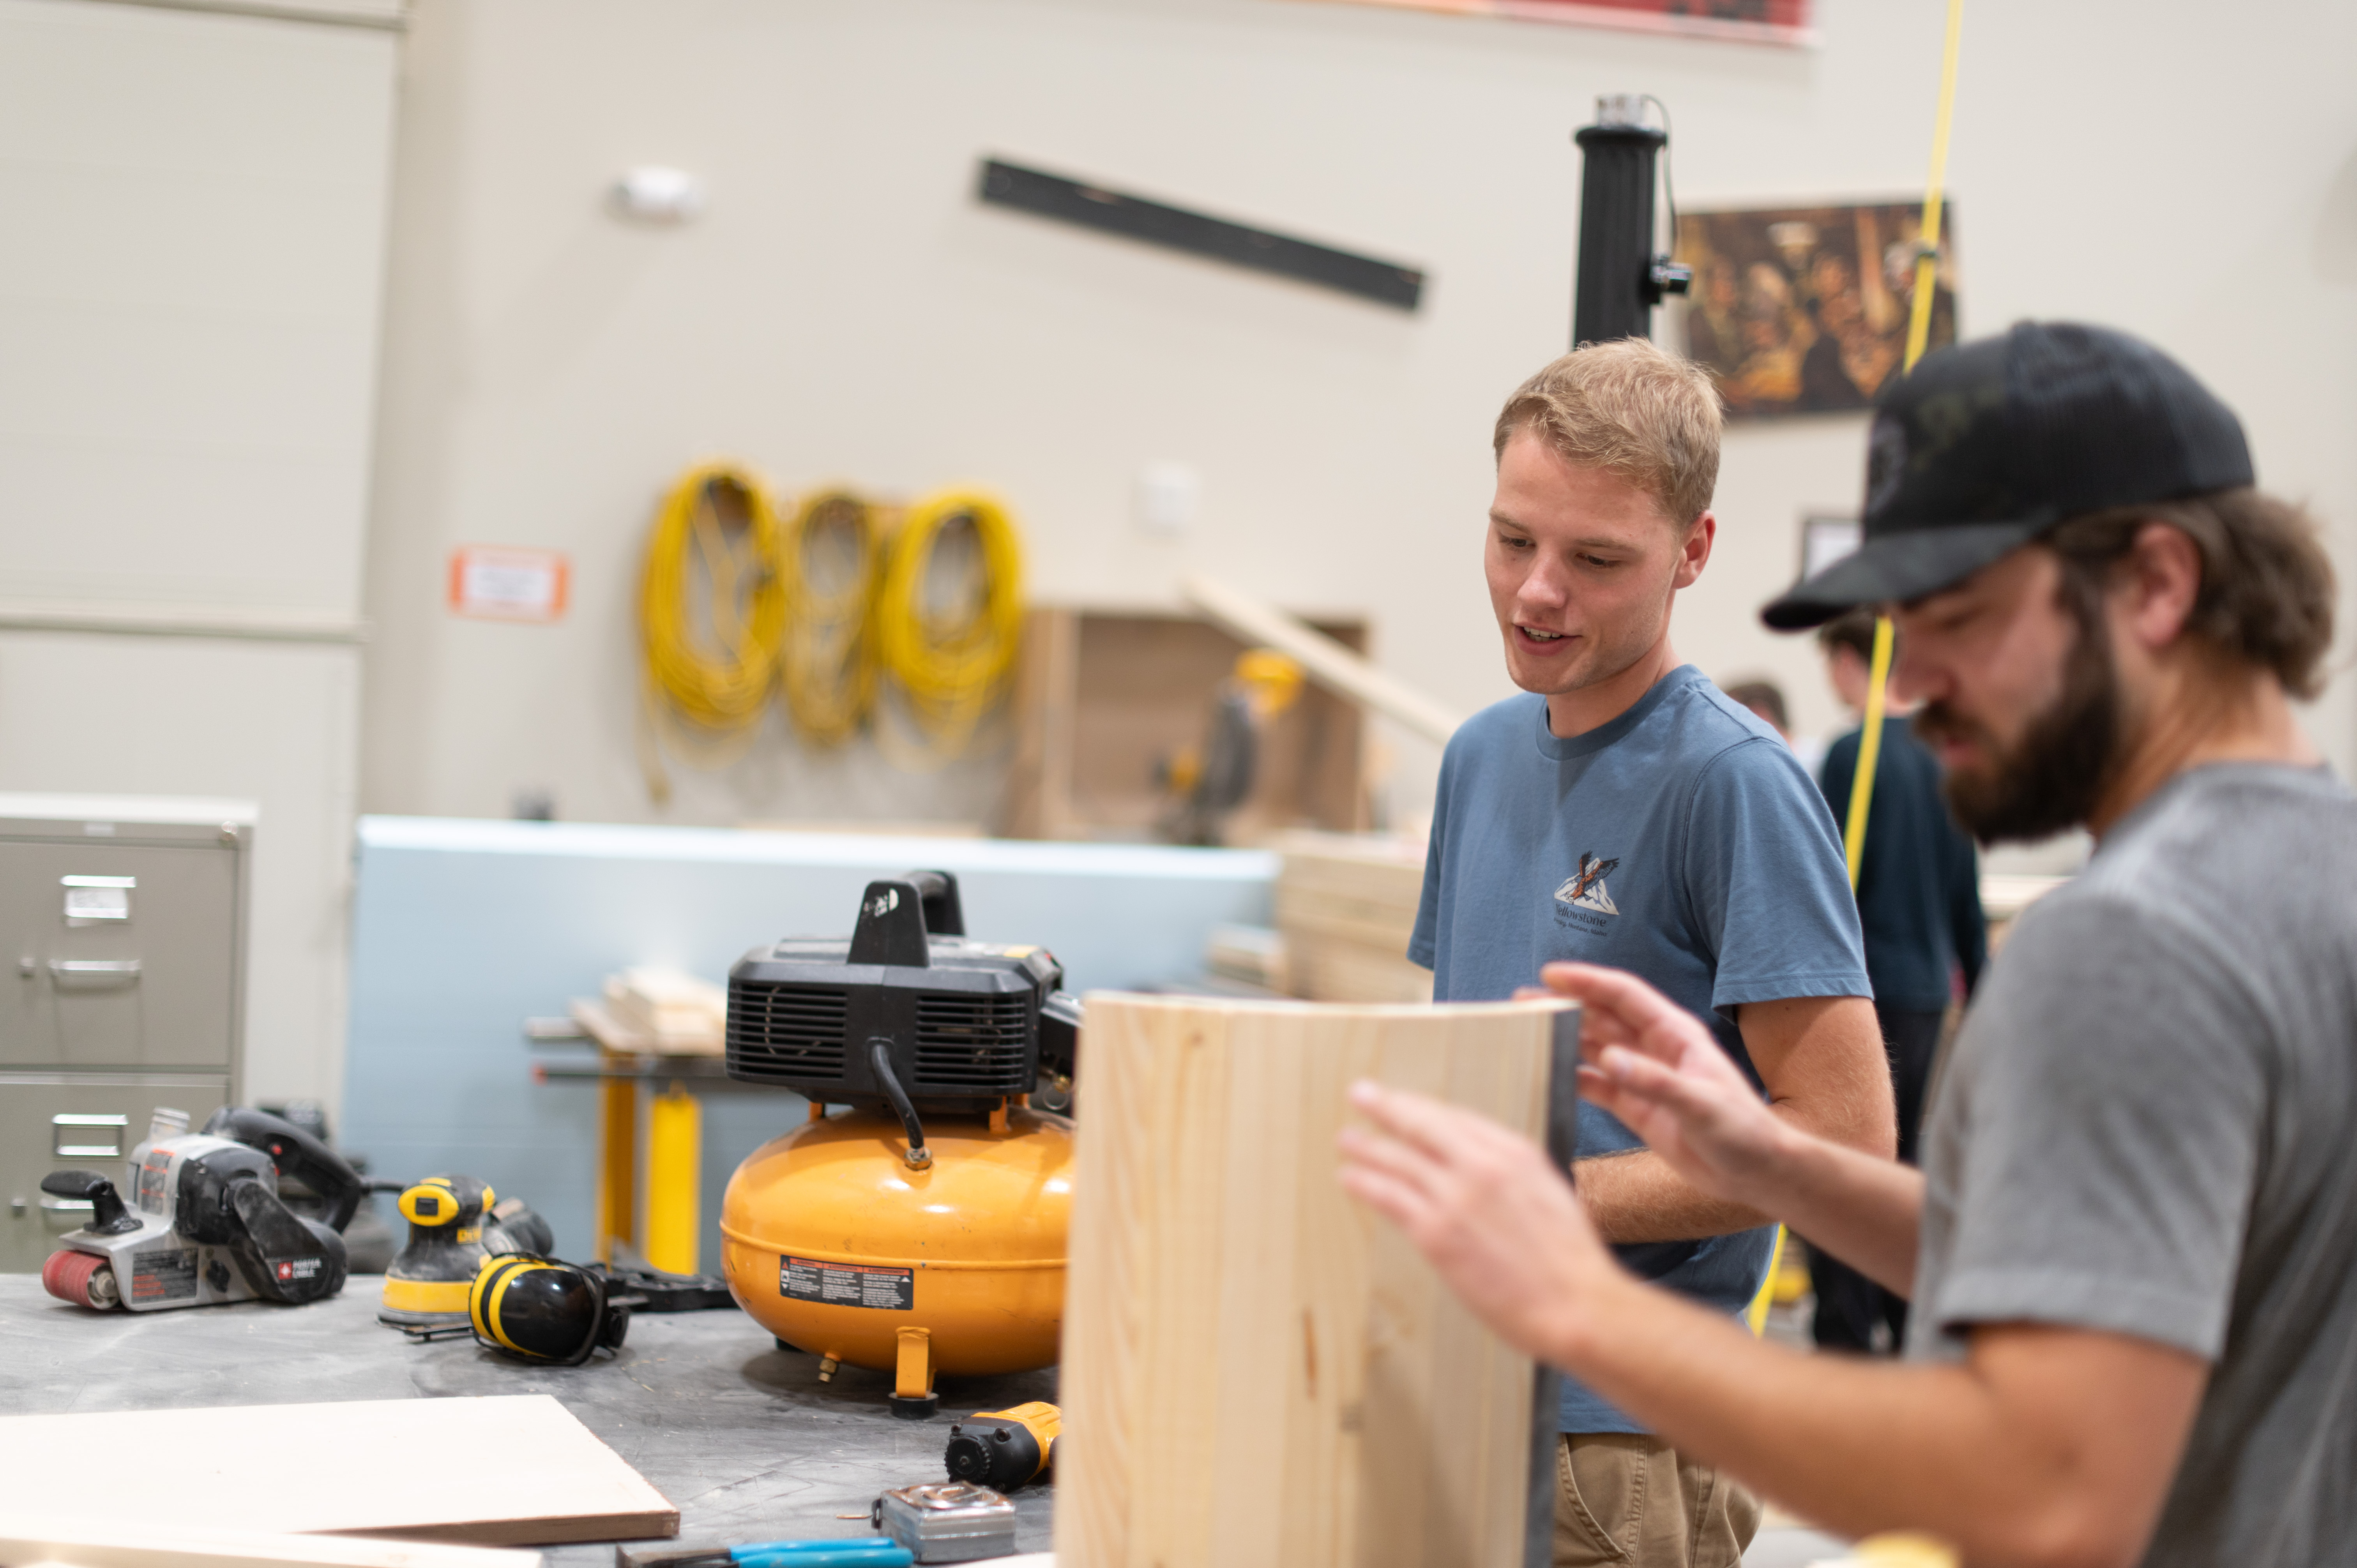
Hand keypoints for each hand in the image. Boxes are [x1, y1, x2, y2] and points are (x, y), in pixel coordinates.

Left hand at [1337, 1079, 1618, 1361]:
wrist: (1575, 1304)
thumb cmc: (1568, 1261)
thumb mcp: (1549, 1194)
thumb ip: (1511, 1173)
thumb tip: (1478, 1165)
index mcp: (1516, 1153)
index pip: (1457, 1118)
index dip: (1422, 1108)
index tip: (1404, 1102)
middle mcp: (1482, 1166)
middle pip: (1421, 1124)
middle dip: (1386, 1106)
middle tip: (1361, 1094)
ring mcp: (1455, 1198)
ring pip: (1398, 1160)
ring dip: (1367, 1146)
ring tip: (1347, 1139)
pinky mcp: (1436, 1233)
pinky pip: (1390, 1198)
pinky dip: (1365, 1184)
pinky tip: (1351, 1178)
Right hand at [1539, 962, 1799, 1206]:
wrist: (1757, 1172)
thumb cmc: (1742, 1131)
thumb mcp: (1700, 1104)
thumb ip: (1654, 1082)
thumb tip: (1609, 1061)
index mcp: (1675, 1035)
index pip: (1624, 996)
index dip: (1588, 982)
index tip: (1552, 974)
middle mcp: (1656, 1049)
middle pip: (1603, 1018)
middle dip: (1566, 1004)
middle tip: (1525, 999)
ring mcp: (1645, 1077)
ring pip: (1596, 1048)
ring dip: (1565, 1037)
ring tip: (1528, 1029)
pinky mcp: (1638, 1107)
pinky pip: (1599, 1085)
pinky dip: (1576, 1078)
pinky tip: (1552, 1074)